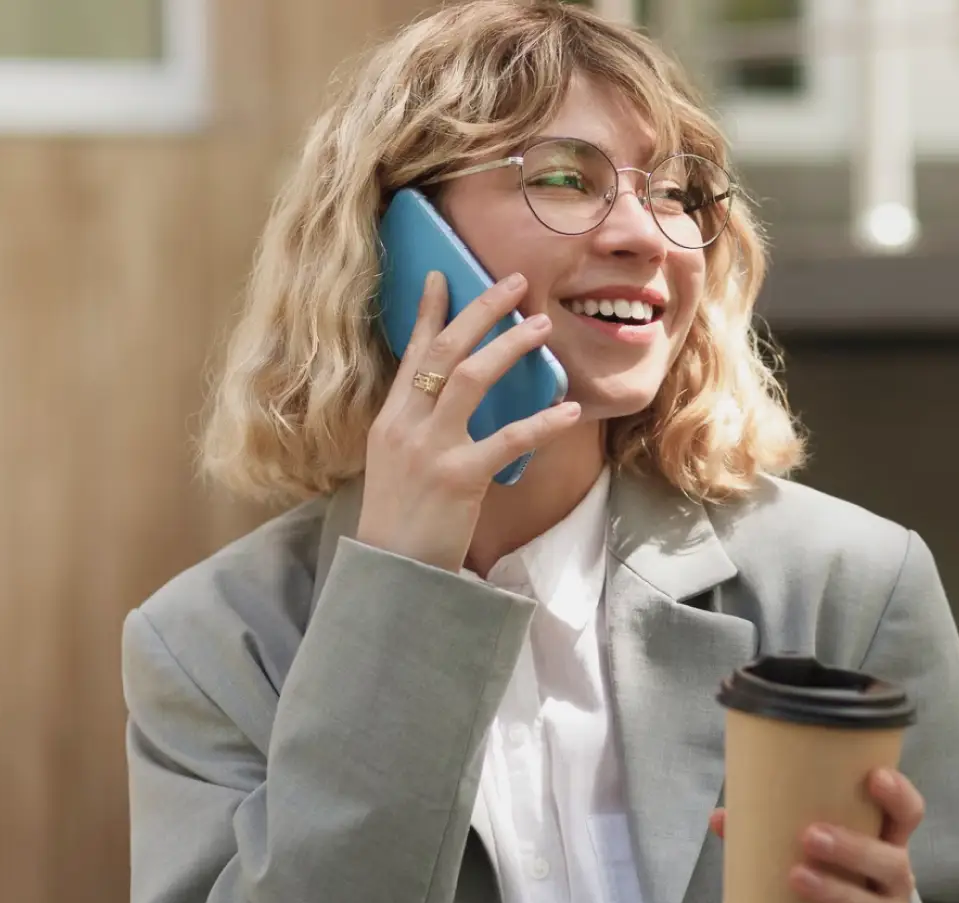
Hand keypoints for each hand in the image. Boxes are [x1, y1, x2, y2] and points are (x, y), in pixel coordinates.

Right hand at [354, 270, 583, 571]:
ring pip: (470, 379)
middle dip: (480, 312)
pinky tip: (568, 410)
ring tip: (542, 326)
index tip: (444, 275)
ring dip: (509, 347)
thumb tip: (451, 402)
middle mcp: (406, 426)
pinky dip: (541, 422)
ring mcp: (431, 450)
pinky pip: (507, 439)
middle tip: (514, 283)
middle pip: (444, 352)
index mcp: (390, 420)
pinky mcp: (459, 478)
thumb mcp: (396, 465)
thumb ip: (419, 429)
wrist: (391, 572)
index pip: (412, 354)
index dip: (430, 312)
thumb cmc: (401, 522)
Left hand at [710, 767, 923, 902]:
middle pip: (891, 864)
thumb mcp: (827, 848)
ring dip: (832, 894)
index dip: (897, 796)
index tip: (874, 775)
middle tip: (810, 836)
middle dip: (853, 849)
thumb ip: (781, 827)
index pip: (908, 815)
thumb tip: (722, 816)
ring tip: (795, 878)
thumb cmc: (839, 873)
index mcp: (890, 843)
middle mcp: (896, 881)